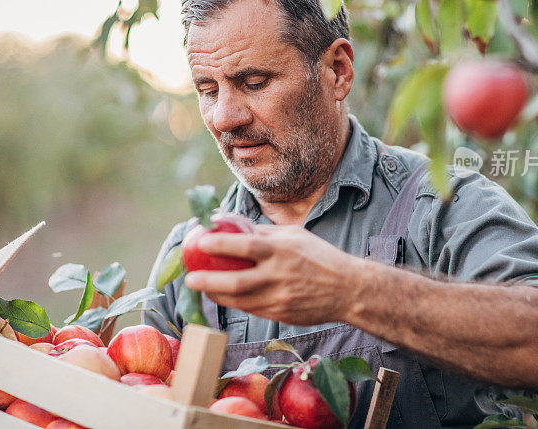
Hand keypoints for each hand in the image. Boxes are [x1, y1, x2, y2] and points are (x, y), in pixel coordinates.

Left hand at [183, 224, 362, 325]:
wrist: (348, 290)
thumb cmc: (318, 256)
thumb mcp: (294, 236)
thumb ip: (263, 232)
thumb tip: (230, 224)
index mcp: (282, 250)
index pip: (245, 245)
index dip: (220, 243)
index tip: (200, 239)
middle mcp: (279, 275)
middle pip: (236, 281)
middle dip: (208, 280)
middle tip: (189, 278)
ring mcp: (280, 298)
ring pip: (239, 300)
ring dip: (216, 294)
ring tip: (200, 287)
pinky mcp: (281, 314)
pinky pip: (250, 308)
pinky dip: (233, 301)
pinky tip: (221, 295)